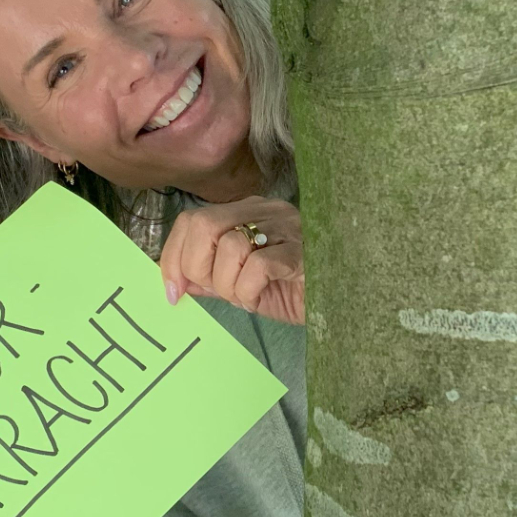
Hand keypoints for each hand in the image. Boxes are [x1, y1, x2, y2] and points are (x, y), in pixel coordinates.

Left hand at [158, 195, 302, 325]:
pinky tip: (260, 298)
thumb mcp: (243, 286)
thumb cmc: (295, 292)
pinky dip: (249, 290)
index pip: (193, 219)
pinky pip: (258, 266)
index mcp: (247, 214)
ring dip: (227, 284)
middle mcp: (265, 212)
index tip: (173, 292)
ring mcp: (286, 228)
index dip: (172, 256)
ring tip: (246, 296)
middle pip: (204, 225)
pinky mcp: (302, 252)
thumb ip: (211, 279)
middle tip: (216, 292)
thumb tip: (176, 282)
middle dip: (196, 267)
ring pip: (230, 246)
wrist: (344, 304)